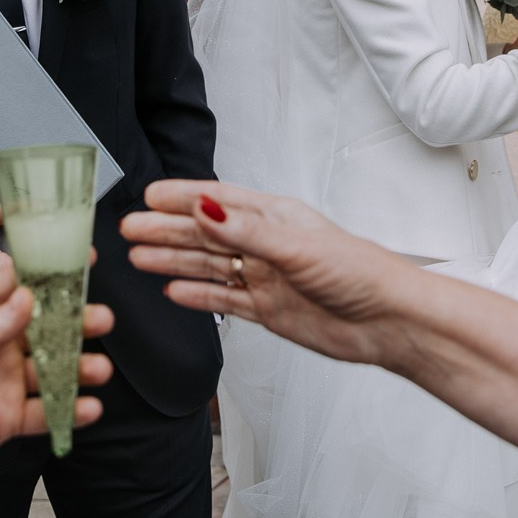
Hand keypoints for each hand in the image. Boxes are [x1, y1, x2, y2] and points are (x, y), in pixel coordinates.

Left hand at [0, 267, 113, 498]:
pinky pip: (45, 414)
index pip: (19, 287)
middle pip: (46, 330)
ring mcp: (5, 383)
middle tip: (102, 319)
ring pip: (52, 371)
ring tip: (99, 369)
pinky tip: (89, 408)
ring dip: (79, 368)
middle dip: (76, 323)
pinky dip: (69, 412)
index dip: (50, 273)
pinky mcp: (8, 418)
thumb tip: (28, 297)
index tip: (82, 260)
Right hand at [120, 181, 417, 371]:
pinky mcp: (270, 310)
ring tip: (138, 258)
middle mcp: (266, 244)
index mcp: (274, 217)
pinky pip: (225, 300)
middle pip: (205, 234)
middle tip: (129, 229)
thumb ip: (246, 231)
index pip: (218, 201)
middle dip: (166, 231)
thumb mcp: (296, 247)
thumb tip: (203, 209)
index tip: (148, 196)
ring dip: (174, 262)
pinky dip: (199, 296)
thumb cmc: (358, 272)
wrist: (388, 321)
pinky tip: (173, 291)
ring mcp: (266, 277)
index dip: (182, 198)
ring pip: (209, 266)